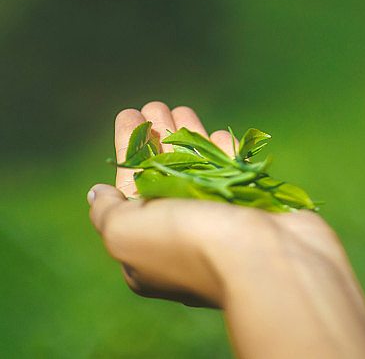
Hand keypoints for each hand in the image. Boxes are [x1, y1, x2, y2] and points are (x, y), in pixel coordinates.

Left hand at [89, 102, 364, 358]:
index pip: (130, 189)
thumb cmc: (191, 246)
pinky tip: (219, 134)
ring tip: (181, 108)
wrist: (266, 260)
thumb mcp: (126, 233)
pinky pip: (234, 177)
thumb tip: (99, 193)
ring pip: (199, 172)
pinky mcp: (254, 211)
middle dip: (157, 138)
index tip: (129, 115)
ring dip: (188, 138)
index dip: (127, 150)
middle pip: (163, 175)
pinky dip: (224, 155)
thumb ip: (107, 211)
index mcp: (147, 248)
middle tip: (155, 104)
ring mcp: (220, 223)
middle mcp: (182, 236)